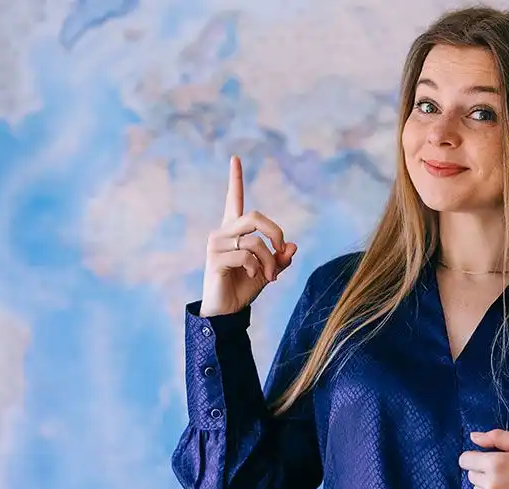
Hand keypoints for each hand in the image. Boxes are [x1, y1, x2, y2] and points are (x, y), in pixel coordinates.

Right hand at [200, 156, 296, 316]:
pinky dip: (256, 267)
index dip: (235, 179)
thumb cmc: (245, 286)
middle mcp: (223, 232)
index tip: (235, 158)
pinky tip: (253, 276)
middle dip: (275, 231)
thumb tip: (293, 246)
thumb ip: (281, 257)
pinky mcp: (214, 259)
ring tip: (270, 276)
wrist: (226, 311)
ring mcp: (216, 244)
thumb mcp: (269, 270)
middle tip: (282, 249)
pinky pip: (245, 256)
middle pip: (254, 216)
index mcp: (234, 230)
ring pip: (253, 241)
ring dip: (268, 260)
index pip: (233, 198)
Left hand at [459, 429, 508, 488]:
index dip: (474, 457)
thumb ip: (496, 437)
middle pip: (471, 475)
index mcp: (496, 464)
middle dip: (482, 470)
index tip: (484, 457)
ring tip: (508, 482)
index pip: (464, 460)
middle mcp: (492, 485)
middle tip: (503, 469)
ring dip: (487, 486)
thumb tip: (474, 437)